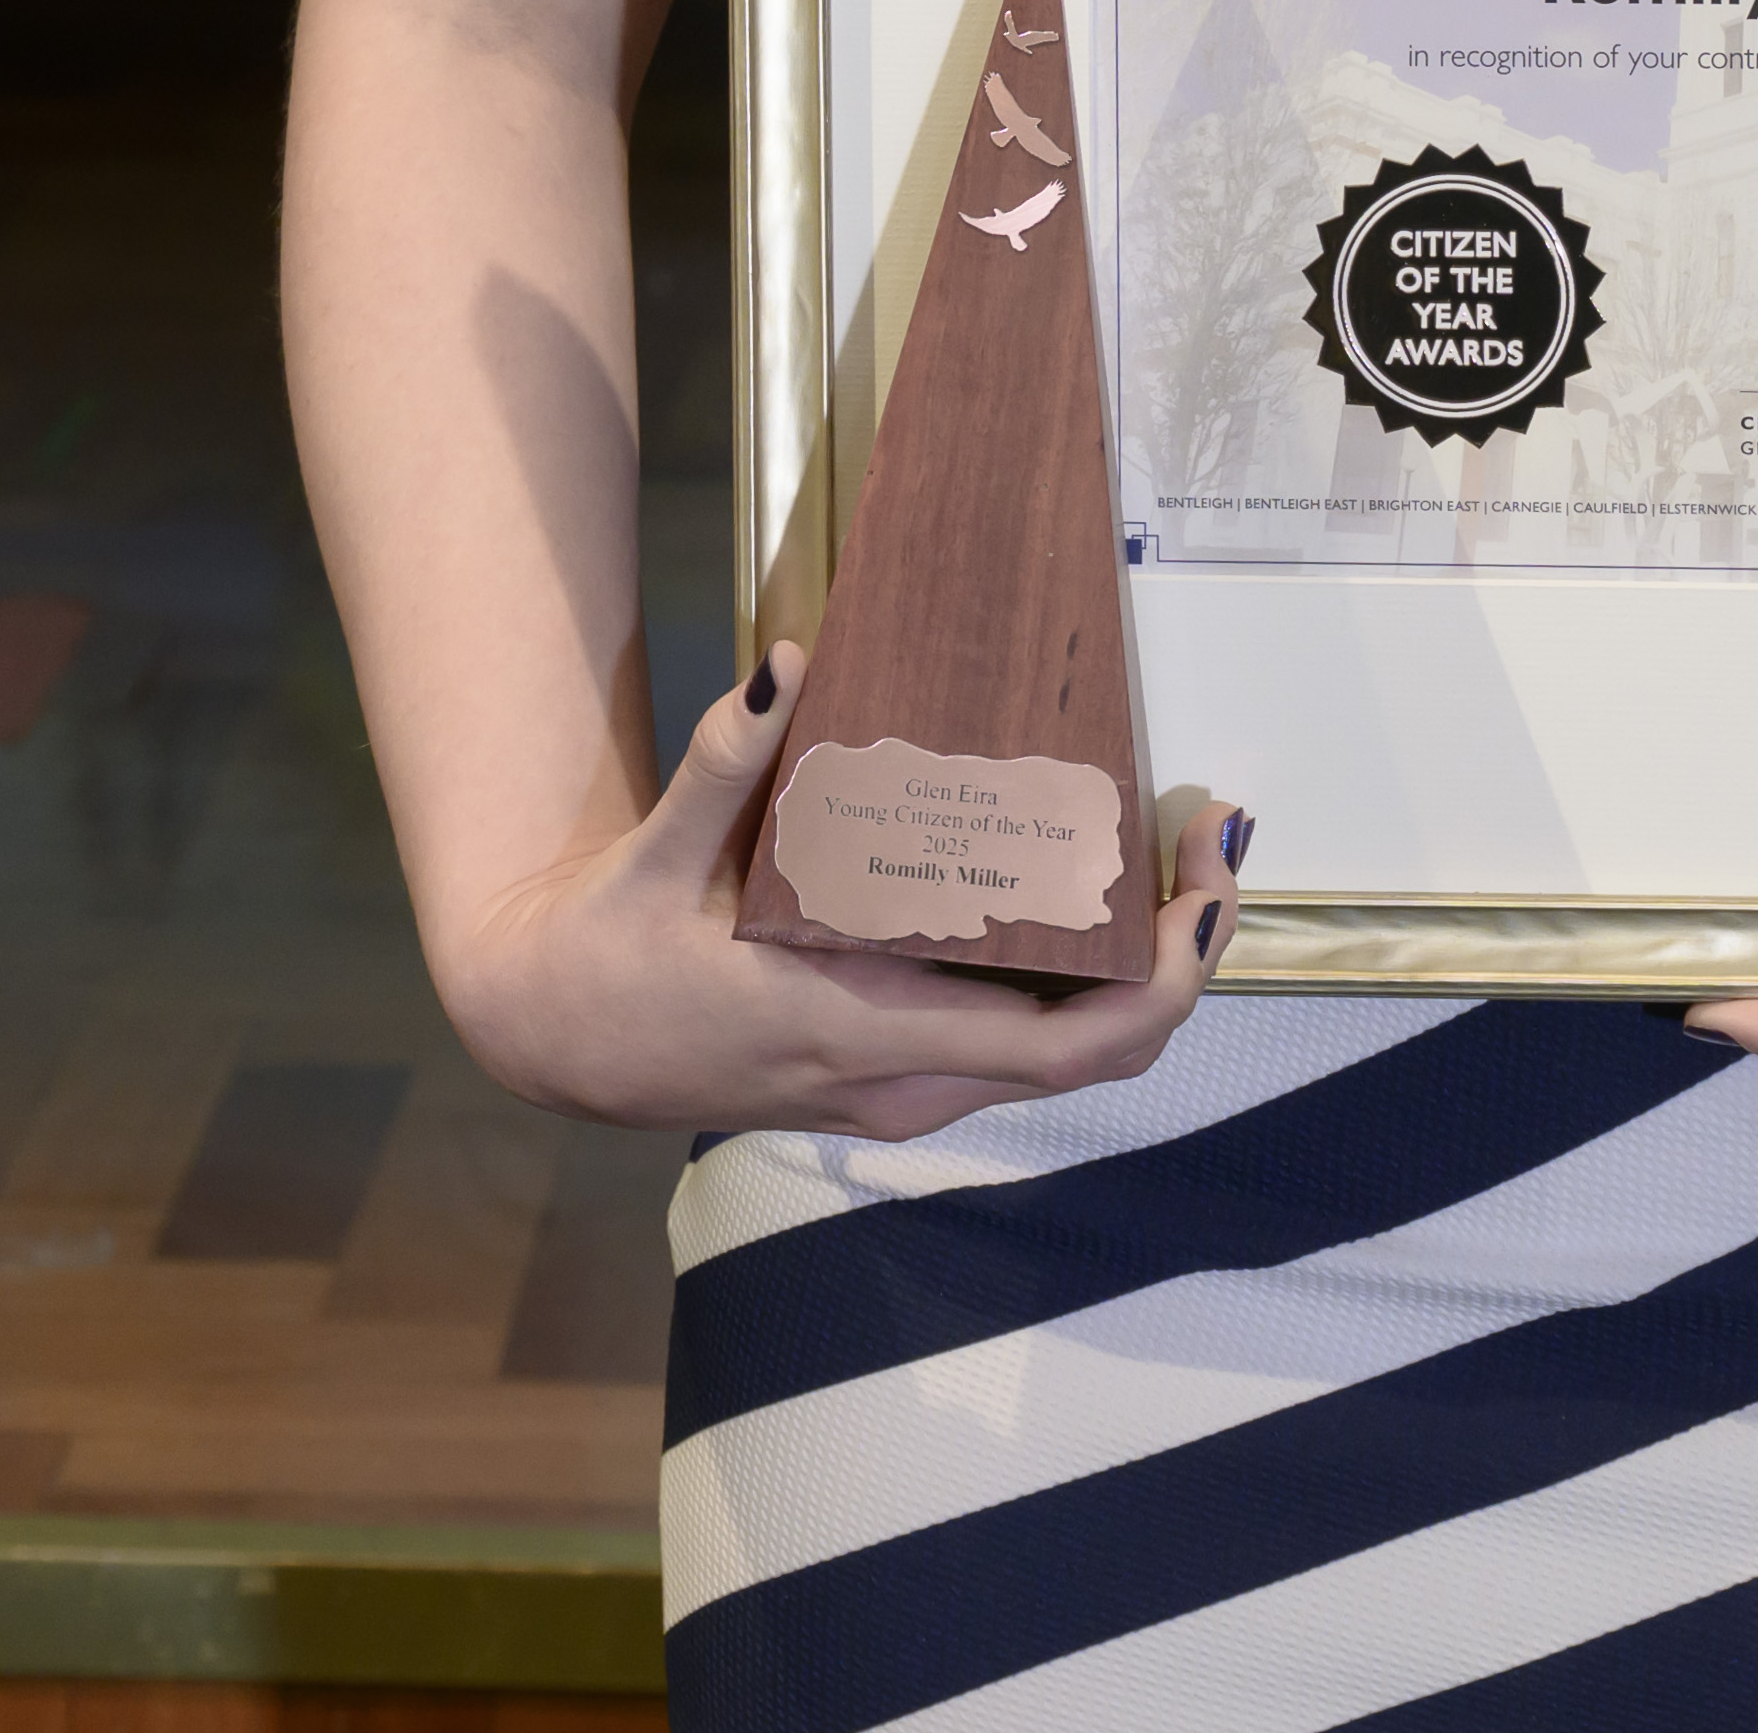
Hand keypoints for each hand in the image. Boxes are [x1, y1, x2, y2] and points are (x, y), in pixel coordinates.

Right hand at [439, 655, 1238, 1140]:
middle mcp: (903, 1083)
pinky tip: (1076, 888)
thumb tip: (786, 668)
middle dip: (1179, 956)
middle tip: (1210, 835)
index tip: (1204, 887)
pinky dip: (1078, 977)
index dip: (1164, 979)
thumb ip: (721, 766)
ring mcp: (903, 1090)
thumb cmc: (604, 955)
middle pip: (1099, 1054)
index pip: (1066, 1047)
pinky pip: (1020, 1044)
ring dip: (1137, 968)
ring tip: (1164, 850)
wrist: (547, 1037)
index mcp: (860, 1034)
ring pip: (1066, 1054)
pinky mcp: (892, 1073)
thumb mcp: (651, 859)